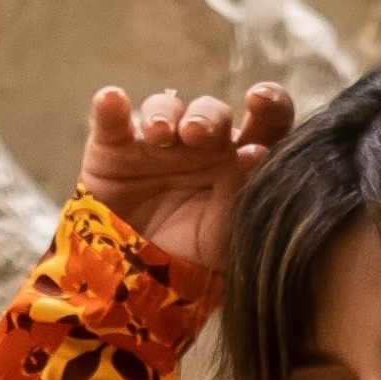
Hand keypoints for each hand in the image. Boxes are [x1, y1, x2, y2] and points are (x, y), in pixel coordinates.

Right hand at [77, 82, 296, 271]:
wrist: (130, 280)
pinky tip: (112, 101)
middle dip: (207, 116)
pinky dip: (110, 105)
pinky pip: (111, 116)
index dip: (269, 104)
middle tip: (196, 134)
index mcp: (237, 162)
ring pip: (165, 108)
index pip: (265, 122)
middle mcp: (200, 145)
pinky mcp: (113, 145)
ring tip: (159, 135)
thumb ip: (242, 196)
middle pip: (211, 112)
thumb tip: (259, 152)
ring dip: (163, 113)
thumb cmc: (187, 259)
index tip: (260, 100)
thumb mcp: (223, 240)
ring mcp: (156, 142)